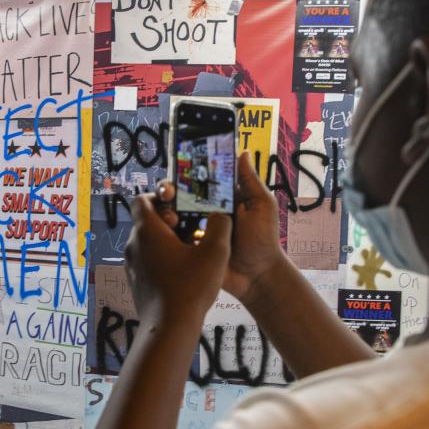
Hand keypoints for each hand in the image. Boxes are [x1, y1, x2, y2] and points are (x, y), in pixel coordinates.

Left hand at [125, 192, 231, 326]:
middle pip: (146, 221)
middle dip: (169, 222)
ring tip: (190, 254)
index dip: (159, 198)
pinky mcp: (135, 282)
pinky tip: (182, 273)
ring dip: (166, 242)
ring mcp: (131, 265)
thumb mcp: (216, 251)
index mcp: (147, 231)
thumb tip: (218, 216)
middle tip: (191, 232)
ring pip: (147, 243)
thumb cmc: (191, 287)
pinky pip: (147, 261)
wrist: (169, 327)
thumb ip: (220, 225)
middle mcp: (133, 245)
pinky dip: (162, 260)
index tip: (179, 208)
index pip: (142, 200)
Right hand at [155, 152, 284, 305]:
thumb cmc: (263, 240)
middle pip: (178, 195)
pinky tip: (164, 233)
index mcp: (220, 198)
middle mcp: (204, 211)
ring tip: (169, 218)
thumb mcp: (261, 206)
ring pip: (170, 215)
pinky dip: (164, 233)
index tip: (178, 170)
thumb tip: (242, 152)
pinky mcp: (188, 249)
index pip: (198, 179)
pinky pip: (170, 238)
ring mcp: (194, 230)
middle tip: (168, 195)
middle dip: (168, 191)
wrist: (257, 276)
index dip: (185, 174)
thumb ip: (250, 181)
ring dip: (165, 212)